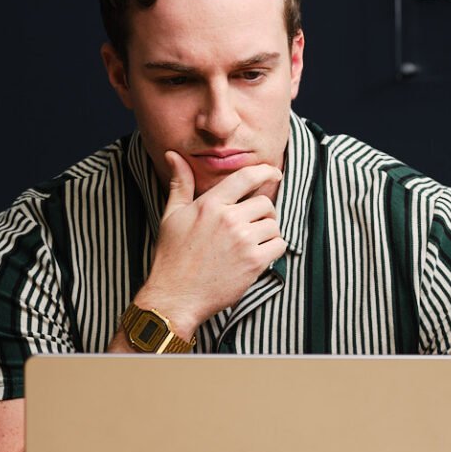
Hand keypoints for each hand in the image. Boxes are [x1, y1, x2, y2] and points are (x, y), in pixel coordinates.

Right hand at [136, 152, 285, 336]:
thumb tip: (173, 155)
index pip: (247, 177)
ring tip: (250, 244)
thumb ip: (181, 184)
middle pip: (265, 203)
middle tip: (253, 225)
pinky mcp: (254, 262)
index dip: (266, 172)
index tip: (274, 174)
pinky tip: (257, 256)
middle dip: (263, 212)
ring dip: (267, 233)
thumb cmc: (172, 257)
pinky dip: (273, 250)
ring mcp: (243, 241)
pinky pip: (279, 245)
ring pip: (273, 225)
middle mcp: (229, 219)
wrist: (176, 296)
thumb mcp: (172, 215)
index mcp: (210, 204)